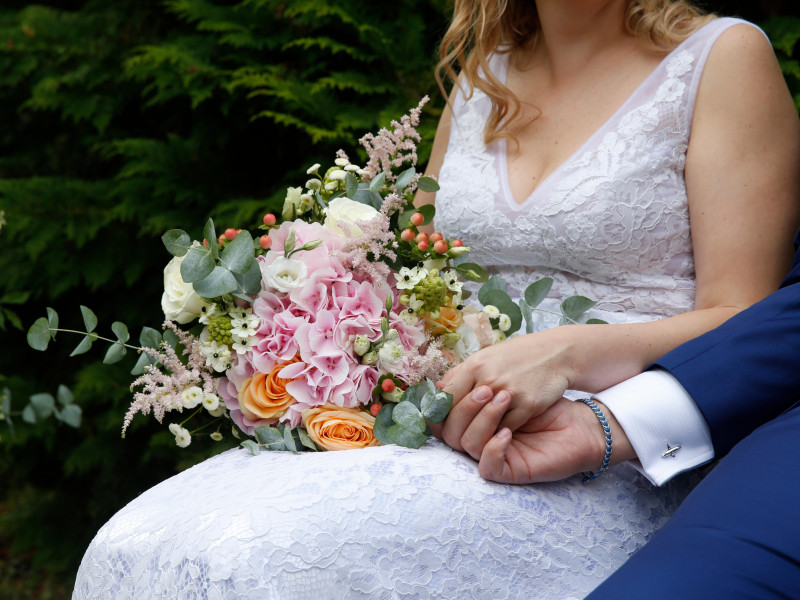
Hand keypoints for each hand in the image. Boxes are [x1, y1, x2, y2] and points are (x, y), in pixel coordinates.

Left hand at [434, 327, 578, 451]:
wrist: (556, 354)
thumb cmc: (517, 357)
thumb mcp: (485, 357)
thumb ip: (460, 375)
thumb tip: (437, 392)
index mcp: (474, 365)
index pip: (444, 397)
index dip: (439, 413)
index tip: (442, 421)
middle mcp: (488, 379)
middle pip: (457, 416)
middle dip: (455, 429)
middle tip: (459, 433)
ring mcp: (508, 393)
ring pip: (480, 427)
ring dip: (478, 432)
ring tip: (478, 433)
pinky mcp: (527, 406)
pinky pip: (504, 430)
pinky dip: (500, 434)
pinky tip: (500, 432)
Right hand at [457, 395, 634, 483]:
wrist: (578, 423)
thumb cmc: (542, 400)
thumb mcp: (505, 385)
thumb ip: (475, 383)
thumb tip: (439, 382)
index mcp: (472, 419)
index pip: (442, 418)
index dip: (441, 404)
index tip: (456, 384)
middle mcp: (477, 439)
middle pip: (448, 431)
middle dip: (464, 408)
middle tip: (487, 389)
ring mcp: (491, 455)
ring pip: (466, 445)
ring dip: (483, 420)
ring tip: (504, 399)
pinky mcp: (508, 471)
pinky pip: (487, 466)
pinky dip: (493, 448)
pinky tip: (508, 432)